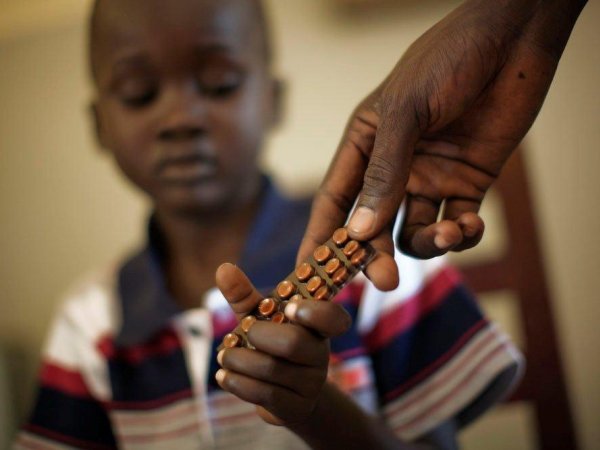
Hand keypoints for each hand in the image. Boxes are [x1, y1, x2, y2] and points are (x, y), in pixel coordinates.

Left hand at [214, 263, 350, 425]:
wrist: (285, 393)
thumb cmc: (272, 345)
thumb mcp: (261, 318)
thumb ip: (245, 295)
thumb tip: (223, 268)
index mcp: (318, 326)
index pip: (334, 318)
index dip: (316, 313)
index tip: (289, 307)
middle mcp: (321, 353)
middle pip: (293, 343)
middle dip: (259, 335)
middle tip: (242, 332)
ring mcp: (312, 383)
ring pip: (272, 369)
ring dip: (239, 360)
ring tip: (223, 355)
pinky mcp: (298, 407)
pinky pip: (266, 394)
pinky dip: (239, 383)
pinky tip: (224, 376)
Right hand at [298, 0, 585, 289]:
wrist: (511, 40)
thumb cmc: (446, 62)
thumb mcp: (404, 113)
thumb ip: (383, 173)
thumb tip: (360, 231)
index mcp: (364, 146)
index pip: (334, 202)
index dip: (321, 239)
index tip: (309, 275)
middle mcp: (394, 168)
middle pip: (374, 226)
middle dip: (377, 255)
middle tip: (385, 281)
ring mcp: (430, 178)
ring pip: (416, 231)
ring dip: (429, 244)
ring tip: (448, 233)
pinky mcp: (468, 182)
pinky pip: (457, 223)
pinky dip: (463, 234)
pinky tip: (469, 224)